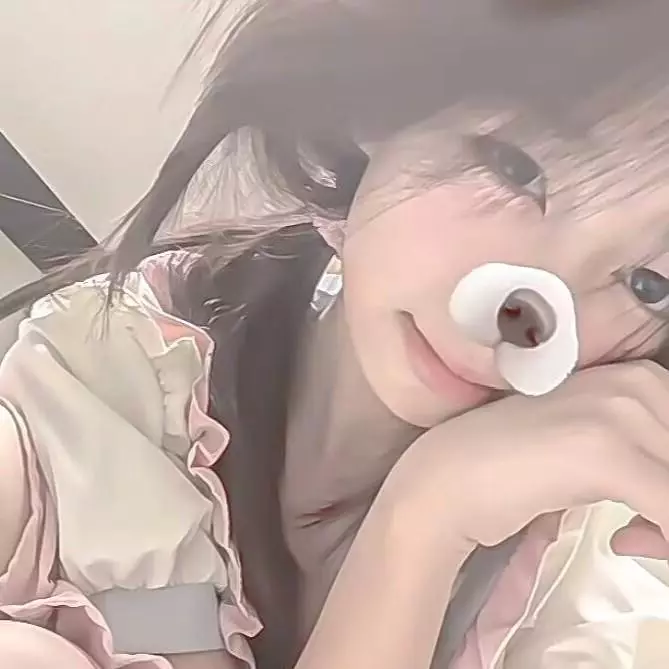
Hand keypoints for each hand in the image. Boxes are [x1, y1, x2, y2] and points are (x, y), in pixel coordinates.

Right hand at [386, 360, 668, 556]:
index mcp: (629, 375)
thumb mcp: (584, 442)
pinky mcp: (604, 451)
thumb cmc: (507, 465)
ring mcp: (617, 410)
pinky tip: (627, 542)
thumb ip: (634, 446)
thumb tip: (661, 484)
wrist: (446, 477)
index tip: (651, 506)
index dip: (668, 467)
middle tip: (646, 529)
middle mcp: (630, 382)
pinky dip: (662, 538)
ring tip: (636, 537)